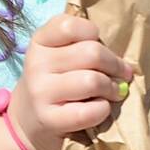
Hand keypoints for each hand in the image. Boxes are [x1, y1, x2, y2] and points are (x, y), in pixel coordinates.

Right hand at [13, 13, 134, 149]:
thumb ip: (82, 45)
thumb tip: (123, 59)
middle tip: (123, 73)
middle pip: (91, 53)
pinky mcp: (49, 119)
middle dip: (115, 64)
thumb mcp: (57, 56)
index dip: (92, 33)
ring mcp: (40, 92)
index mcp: (40, 41)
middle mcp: (36, 64)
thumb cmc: (53, 82)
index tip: (99, 44)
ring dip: (112, 88)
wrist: (26, 123)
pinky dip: (103, 109)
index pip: (70, 26)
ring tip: (115, 92)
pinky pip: (89, 111)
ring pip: (92, 81)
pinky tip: (101, 108)